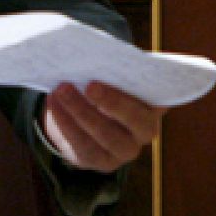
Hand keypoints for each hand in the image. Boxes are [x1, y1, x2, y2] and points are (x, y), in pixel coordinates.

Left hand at [42, 80, 164, 173]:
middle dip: (114, 102)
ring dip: (81, 111)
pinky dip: (65, 122)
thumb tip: (94, 54)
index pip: (161, 98)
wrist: (80, 118)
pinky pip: (82, 144)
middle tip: (90, 85)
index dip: (151, 89)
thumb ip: (110, 70)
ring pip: (106, 135)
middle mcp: (145, 131)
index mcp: (154, 105)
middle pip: (137, 121)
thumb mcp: (109, 78)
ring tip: (61, 91)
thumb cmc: (100, 89)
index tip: (135, 74)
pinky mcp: (99, 160)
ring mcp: (124, 150)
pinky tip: (54, 104)